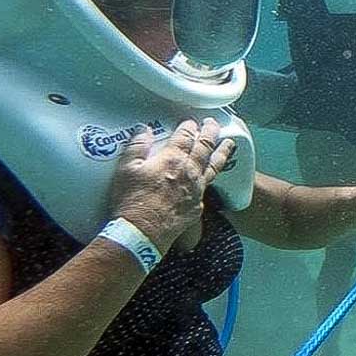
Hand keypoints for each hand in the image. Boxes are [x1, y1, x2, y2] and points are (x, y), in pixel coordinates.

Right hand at [109, 118, 235, 250]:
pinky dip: (212, 177)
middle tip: (212, 123)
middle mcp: (189, 171)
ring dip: (223, 151)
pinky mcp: (197, 205)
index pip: (185, 136)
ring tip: (229, 142)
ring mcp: (196, 189)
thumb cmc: (131, 201)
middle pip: (205, 146)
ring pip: (215, 165)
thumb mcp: (126, 169)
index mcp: (172, 159)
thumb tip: (145, 129)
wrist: (141, 233)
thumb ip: (137, 146)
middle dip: (210, 131)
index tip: (189, 122)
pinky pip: (208, 187)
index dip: (188, 126)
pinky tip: (212, 175)